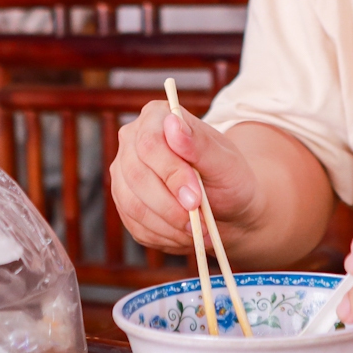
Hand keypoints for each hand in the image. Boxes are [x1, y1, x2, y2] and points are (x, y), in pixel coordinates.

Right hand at [110, 101, 263, 253]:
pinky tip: (184, 232)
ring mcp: (124, 173)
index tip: (195, 198)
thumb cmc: (229, 178)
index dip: (171, 173)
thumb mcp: (225, 161)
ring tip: (197, 229)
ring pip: (132, 204)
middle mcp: (132, 141)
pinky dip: (163, 235)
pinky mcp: (125, 203)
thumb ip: (199, 143)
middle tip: (198, 221)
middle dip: (170, 205)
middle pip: (136, 175)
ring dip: (168, 224)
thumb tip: (173, 123)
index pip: (149, 143)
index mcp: (156, 117)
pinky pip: (134, 225)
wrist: (229, 208)